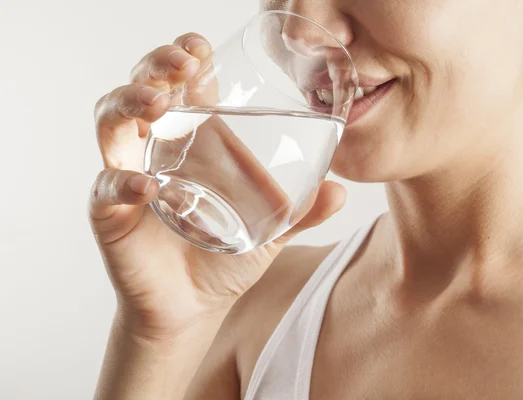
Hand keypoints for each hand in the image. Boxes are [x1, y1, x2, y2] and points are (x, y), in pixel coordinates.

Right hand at [90, 33, 345, 339]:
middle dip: (155, 67)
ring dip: (129, 103)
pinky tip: (149, 184)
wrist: (195, 306)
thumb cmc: (225, 257)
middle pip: (141, 89)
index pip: (180, 85)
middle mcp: (156, 150)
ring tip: (158, 103)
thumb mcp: (271, 231)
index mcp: (193, 142)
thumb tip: (341, 192)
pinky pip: (107, 187)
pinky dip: (124, 181)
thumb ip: (302, 212)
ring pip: (111, 123)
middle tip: (181, 63)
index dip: (183, 57)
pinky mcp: (111, 212)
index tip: (200, 47)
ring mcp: (130, 175)